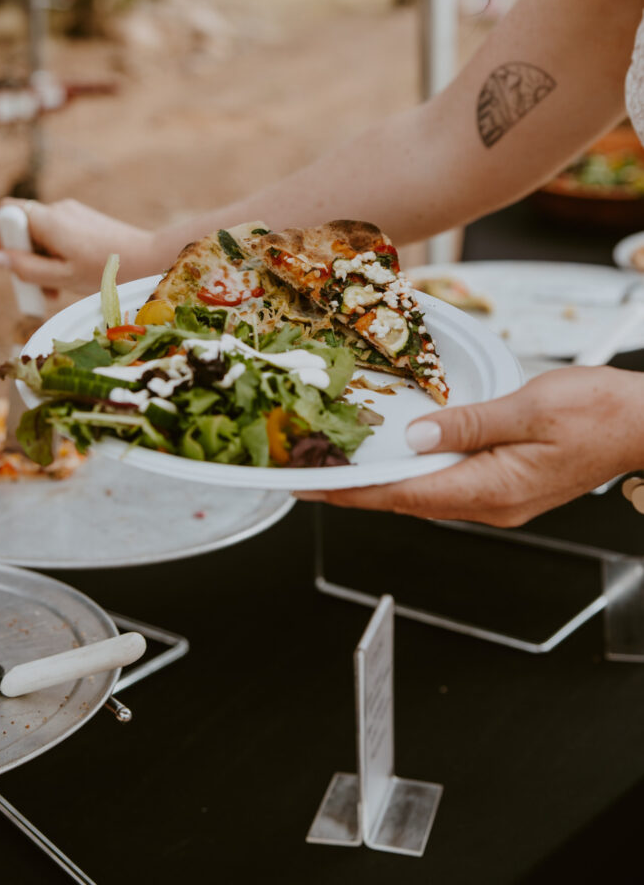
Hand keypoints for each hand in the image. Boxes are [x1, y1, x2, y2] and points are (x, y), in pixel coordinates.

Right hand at [0, 198, 156, 296]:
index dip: (0, 235)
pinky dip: (58, 255)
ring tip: (60, 289)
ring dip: (43, 261)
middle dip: (24, 257)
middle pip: (23, 227)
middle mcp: (58, 209)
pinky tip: (74, 275)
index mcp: (49, 220)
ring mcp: (73, 212)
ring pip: (42, 234)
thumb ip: (27, 268)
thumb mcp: (62, 277)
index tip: (11, 262)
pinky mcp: (85, 219)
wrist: (149, 260)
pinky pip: (59, 234)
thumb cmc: (106, 272)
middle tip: (40, 288)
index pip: (5, 211)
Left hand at [297, 367, 643, 526]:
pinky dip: (414, 472)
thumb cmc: (601, 414)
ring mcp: (499, 498)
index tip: (311, 488)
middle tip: (312, 472)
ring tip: (342, 464)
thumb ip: (468, 423)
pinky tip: (398, 456)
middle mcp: (491, 503)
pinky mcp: (505, 485)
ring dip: (384, 481)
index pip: (405, 496)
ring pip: (426, 492)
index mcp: (493, 489)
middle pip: (408, 499)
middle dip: (358, 489)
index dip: (352, 493)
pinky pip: (447, 482)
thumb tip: (415, 437)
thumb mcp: (529, 408)